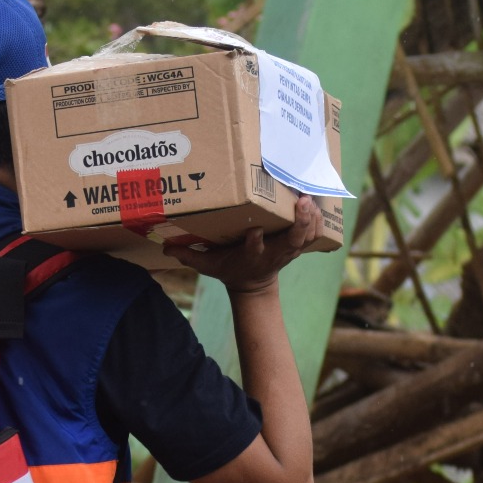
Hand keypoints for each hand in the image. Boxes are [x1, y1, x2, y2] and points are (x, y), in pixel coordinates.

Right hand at [170, 196, 323, 294]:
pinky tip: (317, 203)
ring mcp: (289, 251)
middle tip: (301, 201)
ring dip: (312, 219)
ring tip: (311, 197)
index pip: (255, 248)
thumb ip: (189, 256)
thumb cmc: (230, 269)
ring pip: (307, 236)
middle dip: (299, 222)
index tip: (255, 230)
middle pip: (292, 240)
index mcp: (251, 256)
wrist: (254, 285)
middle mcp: (274, 253)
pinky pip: (314, 235)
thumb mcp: (208, 266)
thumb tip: (164, 247)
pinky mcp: (298, 246)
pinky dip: (318, 221)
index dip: (256, 241)